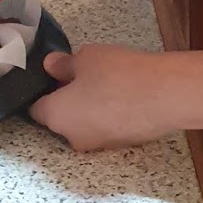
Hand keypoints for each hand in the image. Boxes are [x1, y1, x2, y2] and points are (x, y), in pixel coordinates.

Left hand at [30, 45, 178, 150]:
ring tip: (107, 82)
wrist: (166, 95)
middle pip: (61, 119)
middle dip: (68, 100)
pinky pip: (108, 128)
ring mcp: (101, 145)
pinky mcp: (124, 145)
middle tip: (82, 74)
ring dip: (90, 108)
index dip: (43, 91)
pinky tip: (125, 95)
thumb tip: (51, 66)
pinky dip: (111, 114)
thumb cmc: (119, 74)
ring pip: (86, 125)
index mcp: (57, 118)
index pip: (36, 109)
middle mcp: (74, 138)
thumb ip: (63, 64)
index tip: (53, 76)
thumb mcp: (86, 58)